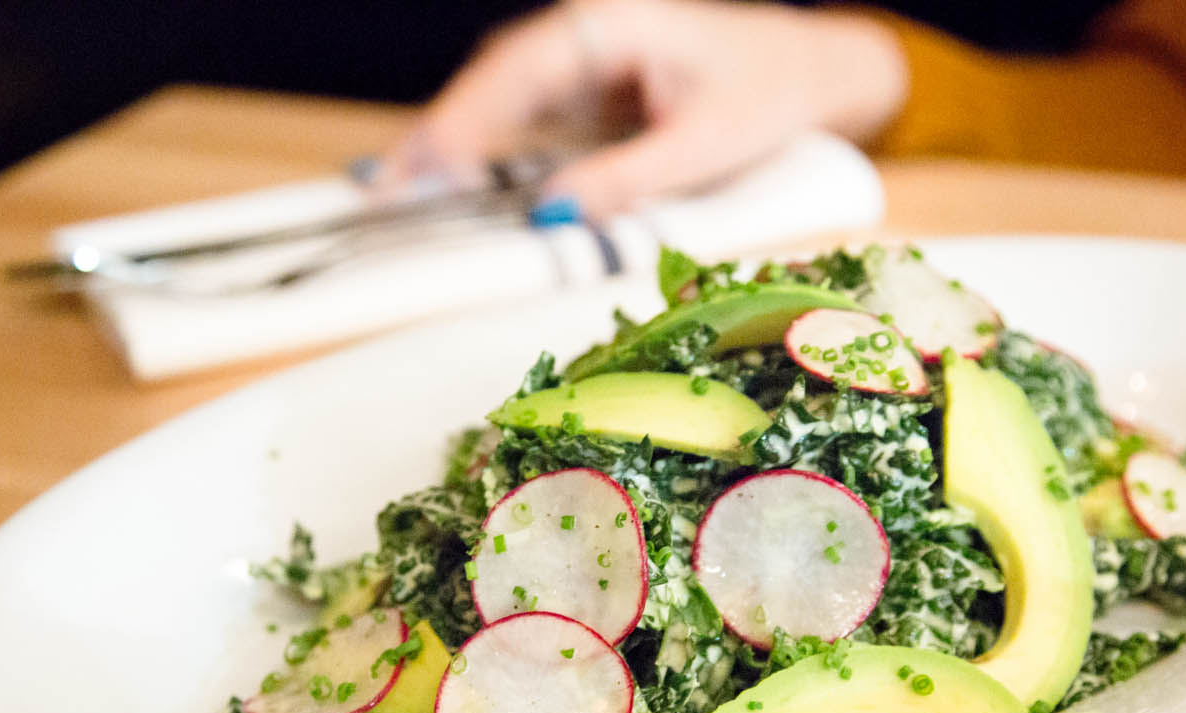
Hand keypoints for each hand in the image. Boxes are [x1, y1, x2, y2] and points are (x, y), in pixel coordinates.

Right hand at [381, 0, 907, 217]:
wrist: (803, 73)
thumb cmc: (766, 95)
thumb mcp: (707, 145)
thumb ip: (630, 179)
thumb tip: (556, 216)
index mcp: (611, 24)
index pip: (520, 68)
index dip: (466, 117)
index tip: (427, 166)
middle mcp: (583, 34)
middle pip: (491, 83)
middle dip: (437, 136)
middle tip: (382, 194)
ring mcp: (577, 63)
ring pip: (497, 104)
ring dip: (450, 148)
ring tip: (395, 196)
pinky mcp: (580, 95)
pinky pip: (520, 124)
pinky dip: (483, 158)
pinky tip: (447, 189)